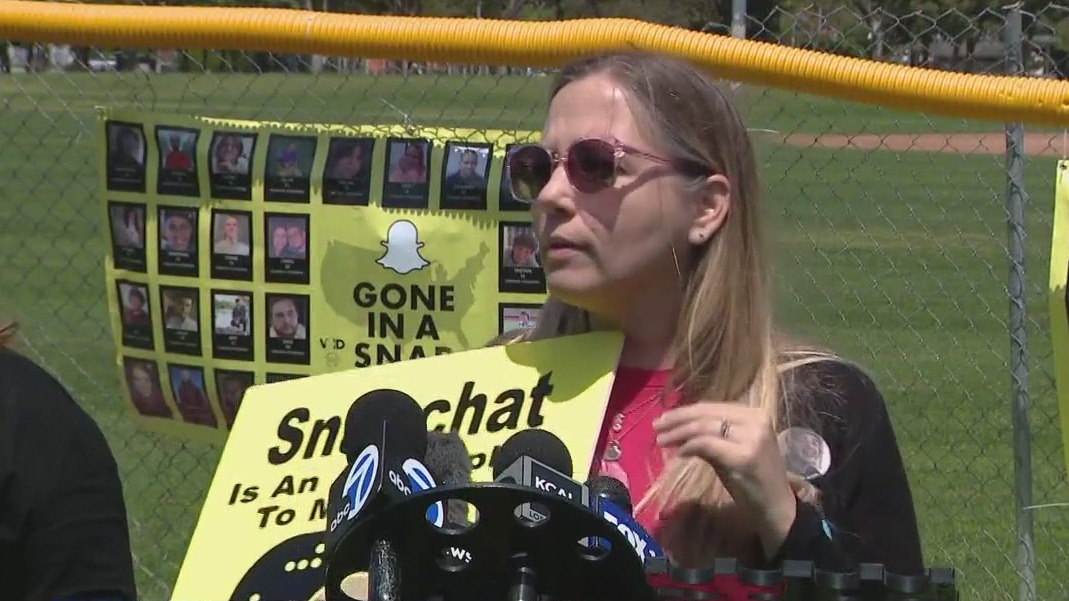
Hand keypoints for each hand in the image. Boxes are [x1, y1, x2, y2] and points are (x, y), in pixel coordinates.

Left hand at [653, 402, 797, 556]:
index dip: (685, 411)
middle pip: (706, 414)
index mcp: (756, 414)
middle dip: (678, 419)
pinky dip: (689, 446)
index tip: (665, 418)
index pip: (713, 407)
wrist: (777, 508)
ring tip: (661, 440)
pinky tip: (679, 453)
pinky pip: (707, 444)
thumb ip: (712, 435)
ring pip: (704, 427)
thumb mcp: (733, 450)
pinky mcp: (743, 456)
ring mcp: (751, 437)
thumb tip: (679, 428)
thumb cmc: (754, 480)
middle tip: (656, 427)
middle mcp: (756, 420)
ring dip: (679, 433)